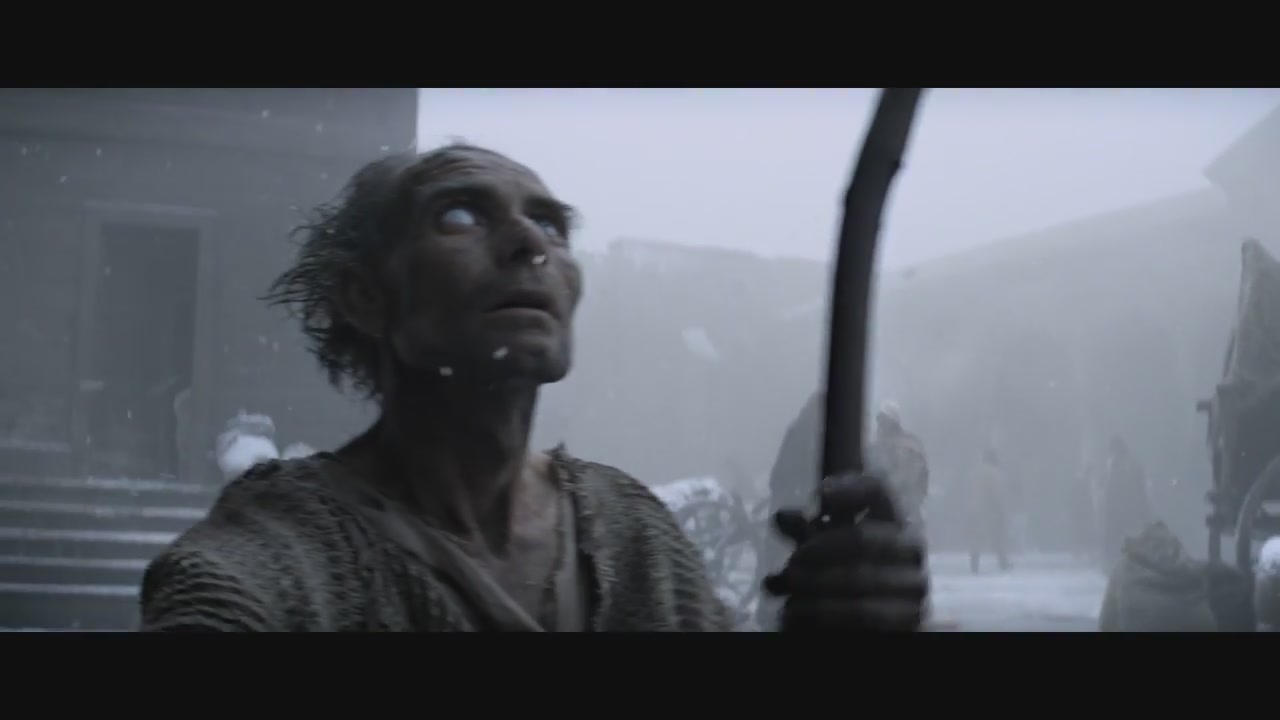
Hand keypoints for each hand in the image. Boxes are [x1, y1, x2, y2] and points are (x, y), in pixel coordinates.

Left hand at [762, 472, 927, 631]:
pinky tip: (794, 613)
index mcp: (894, 524)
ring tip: (787, 593)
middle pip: (861, 537)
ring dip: (814, 585)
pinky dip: (821, 612)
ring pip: (858, 578)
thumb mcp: (824, 555)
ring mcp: (915, 586)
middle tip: (790, 566)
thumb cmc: (846, 584)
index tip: (821, 491)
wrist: (873, 629)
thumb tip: (782, 516)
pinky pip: (861, 614)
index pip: (878, 491)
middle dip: (817, 551)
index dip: (851, 487)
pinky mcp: (909, 622)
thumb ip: (806, 534)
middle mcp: (912, 550)